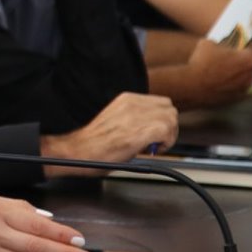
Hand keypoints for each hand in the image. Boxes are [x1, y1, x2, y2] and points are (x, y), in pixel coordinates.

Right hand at [44, 92, 178, 165]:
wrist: (80, 151)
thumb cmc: (94, 143)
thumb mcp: (117, 119)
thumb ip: (135, 117)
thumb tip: (154, 126)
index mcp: (127, 99)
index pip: (161, 102)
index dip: (161, 119)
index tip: (154, 133)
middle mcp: (133, 104)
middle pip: (169, 108)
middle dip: (168, 126)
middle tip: (157, 140)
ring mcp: (136, 116)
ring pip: (171, 118)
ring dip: (168, 135)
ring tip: (152, 146)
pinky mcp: (140, 131)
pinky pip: (167, 131)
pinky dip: (165, 143)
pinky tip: (150, 150)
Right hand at [178, 37, 251, 106]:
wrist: (191, 86)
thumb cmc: (201, 62)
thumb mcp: (209, 43)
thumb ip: (220, 43)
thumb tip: (220, 45)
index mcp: (248, 58)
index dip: (246, 43)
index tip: (240, 42)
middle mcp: (250, 75)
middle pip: (249, 63)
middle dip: (241, 59)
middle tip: (230, 56)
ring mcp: (244, 89)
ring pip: (244, 77)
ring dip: (237, 73)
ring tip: (224, 70)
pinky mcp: (236, 99)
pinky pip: (237, 88)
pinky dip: (231, 85)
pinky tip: (220, 81)